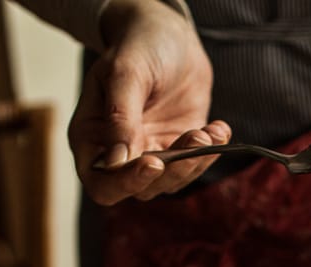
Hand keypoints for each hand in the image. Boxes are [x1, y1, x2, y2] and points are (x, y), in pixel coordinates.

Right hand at [68, 0, 224, 204]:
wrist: (168, 34)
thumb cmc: (138, 47)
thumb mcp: (125, 73)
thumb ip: (120, 116)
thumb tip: (116, 161)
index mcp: (91, 137)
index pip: (102, 182)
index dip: (126, 182)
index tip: (156, 162)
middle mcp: (118, 151)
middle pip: (141, 189)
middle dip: (173, 169)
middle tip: (196, 136)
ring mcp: (149, 151)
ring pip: (171, 182)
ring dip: (195, 161)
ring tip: (210, 131)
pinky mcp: (178, 148)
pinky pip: (194, 166)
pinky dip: (210, 153)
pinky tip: (218, 129)